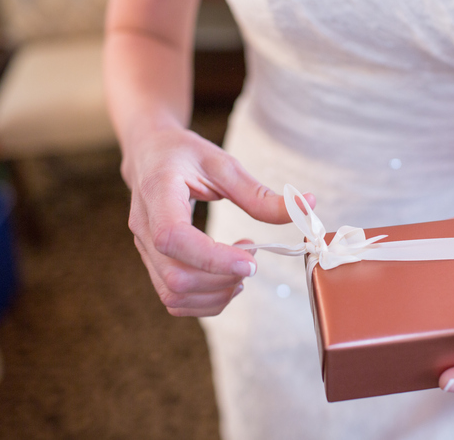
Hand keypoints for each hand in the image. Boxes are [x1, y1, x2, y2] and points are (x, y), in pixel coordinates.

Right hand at [123, 125, 314, 316]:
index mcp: (158, 194)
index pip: (173, 239)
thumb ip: (259, 192)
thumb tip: (308, 205)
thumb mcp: (223, 164)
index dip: (213, 258)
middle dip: (222, 280)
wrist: (149, 154)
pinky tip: (227, 278)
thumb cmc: (184, 154)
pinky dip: (206, 300)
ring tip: (242, 270)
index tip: (251, 261)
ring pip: (174, 295)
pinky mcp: (153, 263)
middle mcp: (144, 228)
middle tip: (252, 260)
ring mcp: (145, 250)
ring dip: (216, 294)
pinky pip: (174, 298)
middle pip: (175, 277)